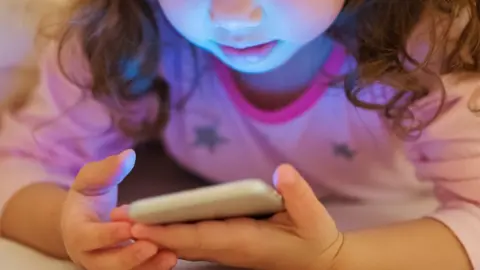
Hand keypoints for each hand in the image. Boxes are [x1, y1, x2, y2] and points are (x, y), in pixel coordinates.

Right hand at [61, 150, 176, 269]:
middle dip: (130, 257)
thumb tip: (127, 156)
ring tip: (170, 256)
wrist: (82, 223)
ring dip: (147, 267)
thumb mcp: (90, 180)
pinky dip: (154, 268)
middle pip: (107, 264)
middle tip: (152, 245)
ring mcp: (106, 267)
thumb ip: (106, 170)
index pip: (89, 237)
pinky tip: (173, 257)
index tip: (129, 226)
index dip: (108, 234)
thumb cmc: (87, 199)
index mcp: (77, 233)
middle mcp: (89, 256)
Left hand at [130, 164, 344, 269]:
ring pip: (186, 244)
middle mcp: (230, 248)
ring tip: (130, 219)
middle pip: (183, 242)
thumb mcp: (313, 216)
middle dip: (151, 232)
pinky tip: (160, 226)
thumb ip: (298, 195)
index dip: (168, 230)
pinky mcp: (230, 246)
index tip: (138, 223)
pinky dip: (174, 235)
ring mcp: (228, 250)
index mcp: (245, 241)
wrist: (320, 262)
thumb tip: (283, 172)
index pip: (198, 236)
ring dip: (158, 233)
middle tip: (117, 219)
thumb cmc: (315, 238)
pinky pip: (195, 242)